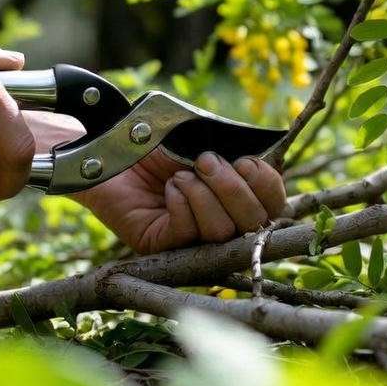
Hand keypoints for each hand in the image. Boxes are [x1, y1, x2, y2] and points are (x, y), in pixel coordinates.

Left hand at [73, 149, 285, 253]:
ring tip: (182, 174)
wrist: (111, 147)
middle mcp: (222, 223)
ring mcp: (193, 240)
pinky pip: (187, 233)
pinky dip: (181, 203)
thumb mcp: (202, 139)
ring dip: (205, 194)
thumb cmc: (158, 143)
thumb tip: (265, 156)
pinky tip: (168, 188)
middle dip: (234, 189)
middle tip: (206, 162)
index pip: (275, 207)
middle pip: (255, 224)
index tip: (245, 160)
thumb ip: (236, 149)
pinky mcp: (163, 246)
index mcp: (239, 197)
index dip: (267, 186)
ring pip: (222, 233)